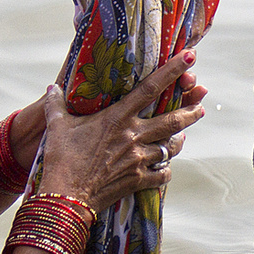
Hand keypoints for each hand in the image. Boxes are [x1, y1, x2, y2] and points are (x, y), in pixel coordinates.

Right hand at [38, 49, 205, 210]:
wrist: (67, 196)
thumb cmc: (61, 159)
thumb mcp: (57, 127)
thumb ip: (56, 105)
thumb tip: (52, 88)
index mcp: (118, 117)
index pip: (150, 88)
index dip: (173, 70)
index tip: (190, 57)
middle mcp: (134, 135)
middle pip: (172, 120)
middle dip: (190, 110)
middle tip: (200, 105)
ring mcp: (139, 159)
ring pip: (170, 147)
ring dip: (179, 141)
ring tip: (183, 136)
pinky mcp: (139, 180)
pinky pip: (162, 173)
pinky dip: (165, 170)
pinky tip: (164, 167)